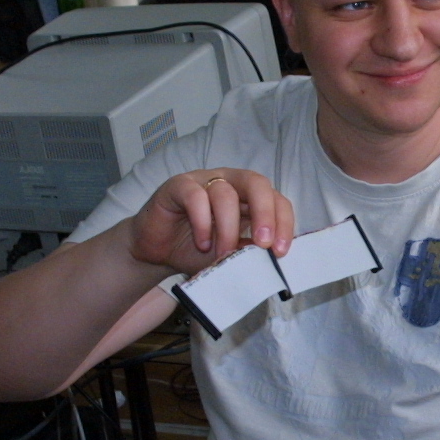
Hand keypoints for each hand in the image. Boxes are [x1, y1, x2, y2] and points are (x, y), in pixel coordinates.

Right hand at [129, 169, 293, 276]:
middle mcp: (230, 182)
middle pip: (257, 183)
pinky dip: (202, 221)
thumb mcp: (229, 256)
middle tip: (264, 244)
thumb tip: (272, 258)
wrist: (156, 252)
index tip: (280, 252)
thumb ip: (249, 252)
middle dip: (265, 213)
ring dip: (228, 228)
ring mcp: (204, 181)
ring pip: (225, 193)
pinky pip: (195, 195)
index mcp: (248, 197)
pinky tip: (202, 242)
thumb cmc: (196, 250)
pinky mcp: (178, 185)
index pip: (276, 199)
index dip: (283, 223)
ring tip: (223, 254)